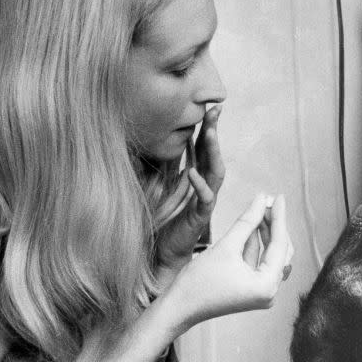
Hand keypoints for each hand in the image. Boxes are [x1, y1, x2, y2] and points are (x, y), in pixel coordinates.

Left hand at [155, 105, 225, 270]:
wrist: (160, 254)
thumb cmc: (159, 223)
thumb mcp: (155, 187)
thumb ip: (157, 166)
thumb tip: (145, 141)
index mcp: (193, 179)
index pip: (203, 149)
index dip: (206, 129)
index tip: (208, 107)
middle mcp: (202, 188)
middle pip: (213, 155)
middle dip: (214, 132)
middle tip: (215, 110)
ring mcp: (203, 203)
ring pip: (216, 173)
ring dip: (213, 152)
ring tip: (210, 133)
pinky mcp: (199, 218)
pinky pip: (206, 199)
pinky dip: (201, 185)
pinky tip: (194, 172)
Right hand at [164, 193, 293, 329]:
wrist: (179, 307)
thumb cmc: (198, 281)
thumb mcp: (226, 246)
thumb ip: (247, 221)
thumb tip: (262, 199)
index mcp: (266, 286)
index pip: (279, 245)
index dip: (279, 217)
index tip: (278, 196)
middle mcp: (269, 292)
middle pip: (279, 251)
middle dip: (273, 225)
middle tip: (267, 200)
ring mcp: (260, 293)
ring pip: (269, 256)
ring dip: (263, 233)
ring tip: (259, 208)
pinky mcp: (251, 290)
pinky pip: (258, 263)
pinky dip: (254, 245)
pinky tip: (251, 225)